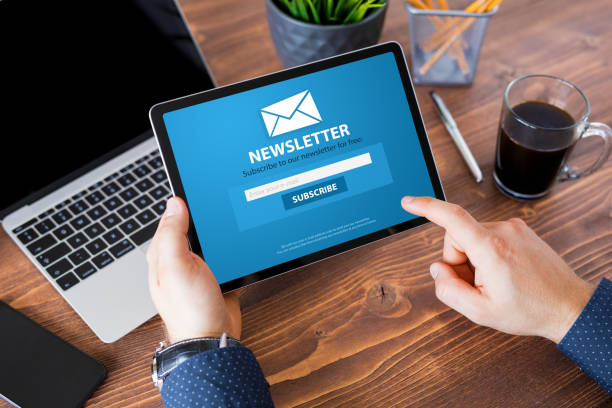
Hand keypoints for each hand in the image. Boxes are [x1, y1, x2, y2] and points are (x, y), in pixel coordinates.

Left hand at [147, 197, 240, 343]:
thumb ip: (173, 234)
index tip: (198, 187)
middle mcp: (178, 259)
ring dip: (218, 230)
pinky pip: (223, 254)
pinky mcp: (216, 275)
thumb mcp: (176, 267)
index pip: (170, 218)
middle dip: (202, 214)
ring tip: (227, 214)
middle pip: (191, 227)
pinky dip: (230, 246)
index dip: (182, 203)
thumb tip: (175, 203)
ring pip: (209, 240)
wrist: (211, 338)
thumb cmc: (189, 309)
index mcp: (163, 254)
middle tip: (217, 198)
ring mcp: (198, 268)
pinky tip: (237, 241)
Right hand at [401, 196, 594, 343]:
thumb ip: (449, 291)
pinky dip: (487, 255)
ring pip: (473, 238)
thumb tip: (438, 270)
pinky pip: (489, 237)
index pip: (452, 218)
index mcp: (491, 248)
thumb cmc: (531, 310)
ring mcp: (514, 228)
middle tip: (477, 285)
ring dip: (474, 259)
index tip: (409, 202)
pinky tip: (503, 274)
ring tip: (494, 282)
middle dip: (458, 261)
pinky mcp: (520, 230)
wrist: (569, 306)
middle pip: (457, 237)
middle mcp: (503, 231)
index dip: (426, 207)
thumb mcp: (481, 312)